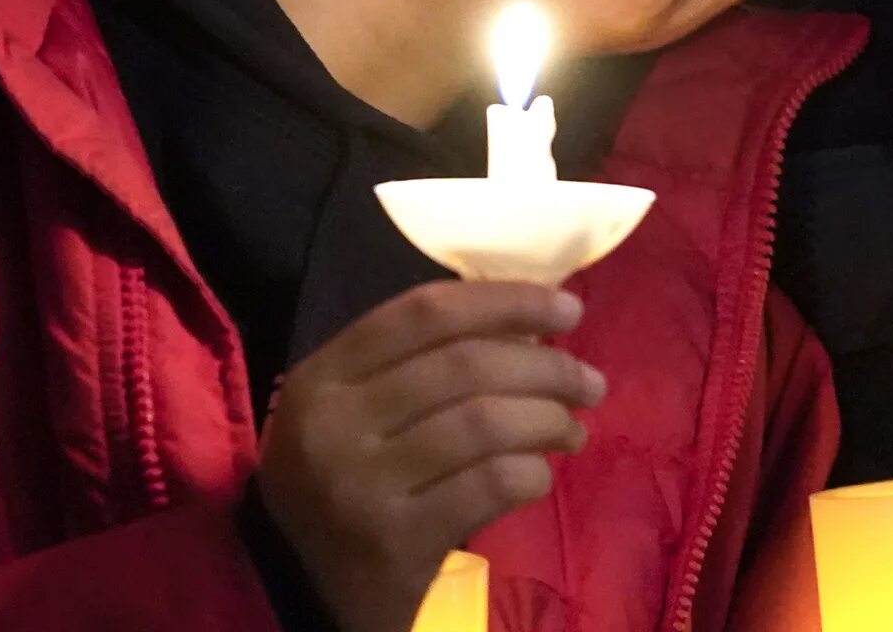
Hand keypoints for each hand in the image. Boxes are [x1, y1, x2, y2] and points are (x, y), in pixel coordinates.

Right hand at [256, 281, 604, 631]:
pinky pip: (490, 484)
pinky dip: (531, 472)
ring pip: (484, 422)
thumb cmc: (346, 484)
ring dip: (549, 419)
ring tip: (573, 430)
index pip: (425, 312)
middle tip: (589, 382)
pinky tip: (540, 475)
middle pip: (465, 365)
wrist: (303, 592)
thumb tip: (533, 326)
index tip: (568, 308)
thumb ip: (425, 363)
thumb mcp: (357, 412)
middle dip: (547, 367)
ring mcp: (361, 485)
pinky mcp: (396, 541)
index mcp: (322, 376)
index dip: (505, 301)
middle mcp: (334, 424)